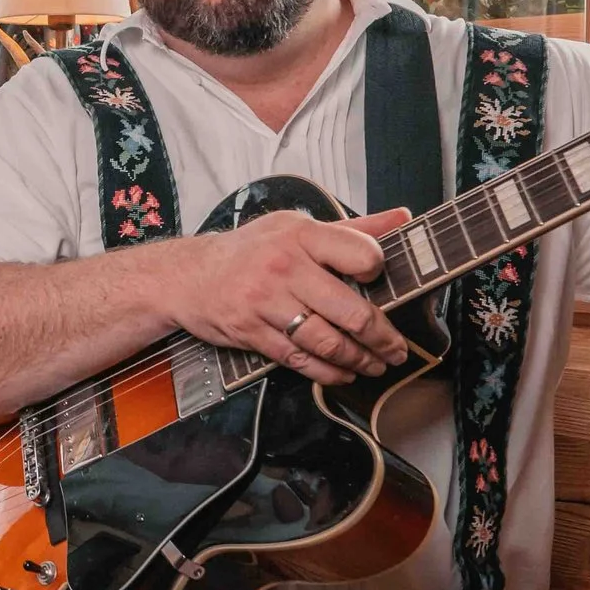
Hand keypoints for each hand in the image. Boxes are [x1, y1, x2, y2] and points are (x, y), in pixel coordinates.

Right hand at [155, 207, 412, 386]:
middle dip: (382, 338)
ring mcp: (267, 303)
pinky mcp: (253, 333)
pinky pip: (300, 360)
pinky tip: (344, 372)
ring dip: (360, 360)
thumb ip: (352, 228)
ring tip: (376, 364)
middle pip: (351, 311)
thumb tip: (403, 217)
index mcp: (301, 235)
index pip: (359, 255)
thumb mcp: (295, 226)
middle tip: (397, 349)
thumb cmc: (250, 250)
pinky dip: (328, 372)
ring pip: (328, 342)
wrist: (187, 276)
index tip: (386, 284)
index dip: (379, 270)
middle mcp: (285, 267)